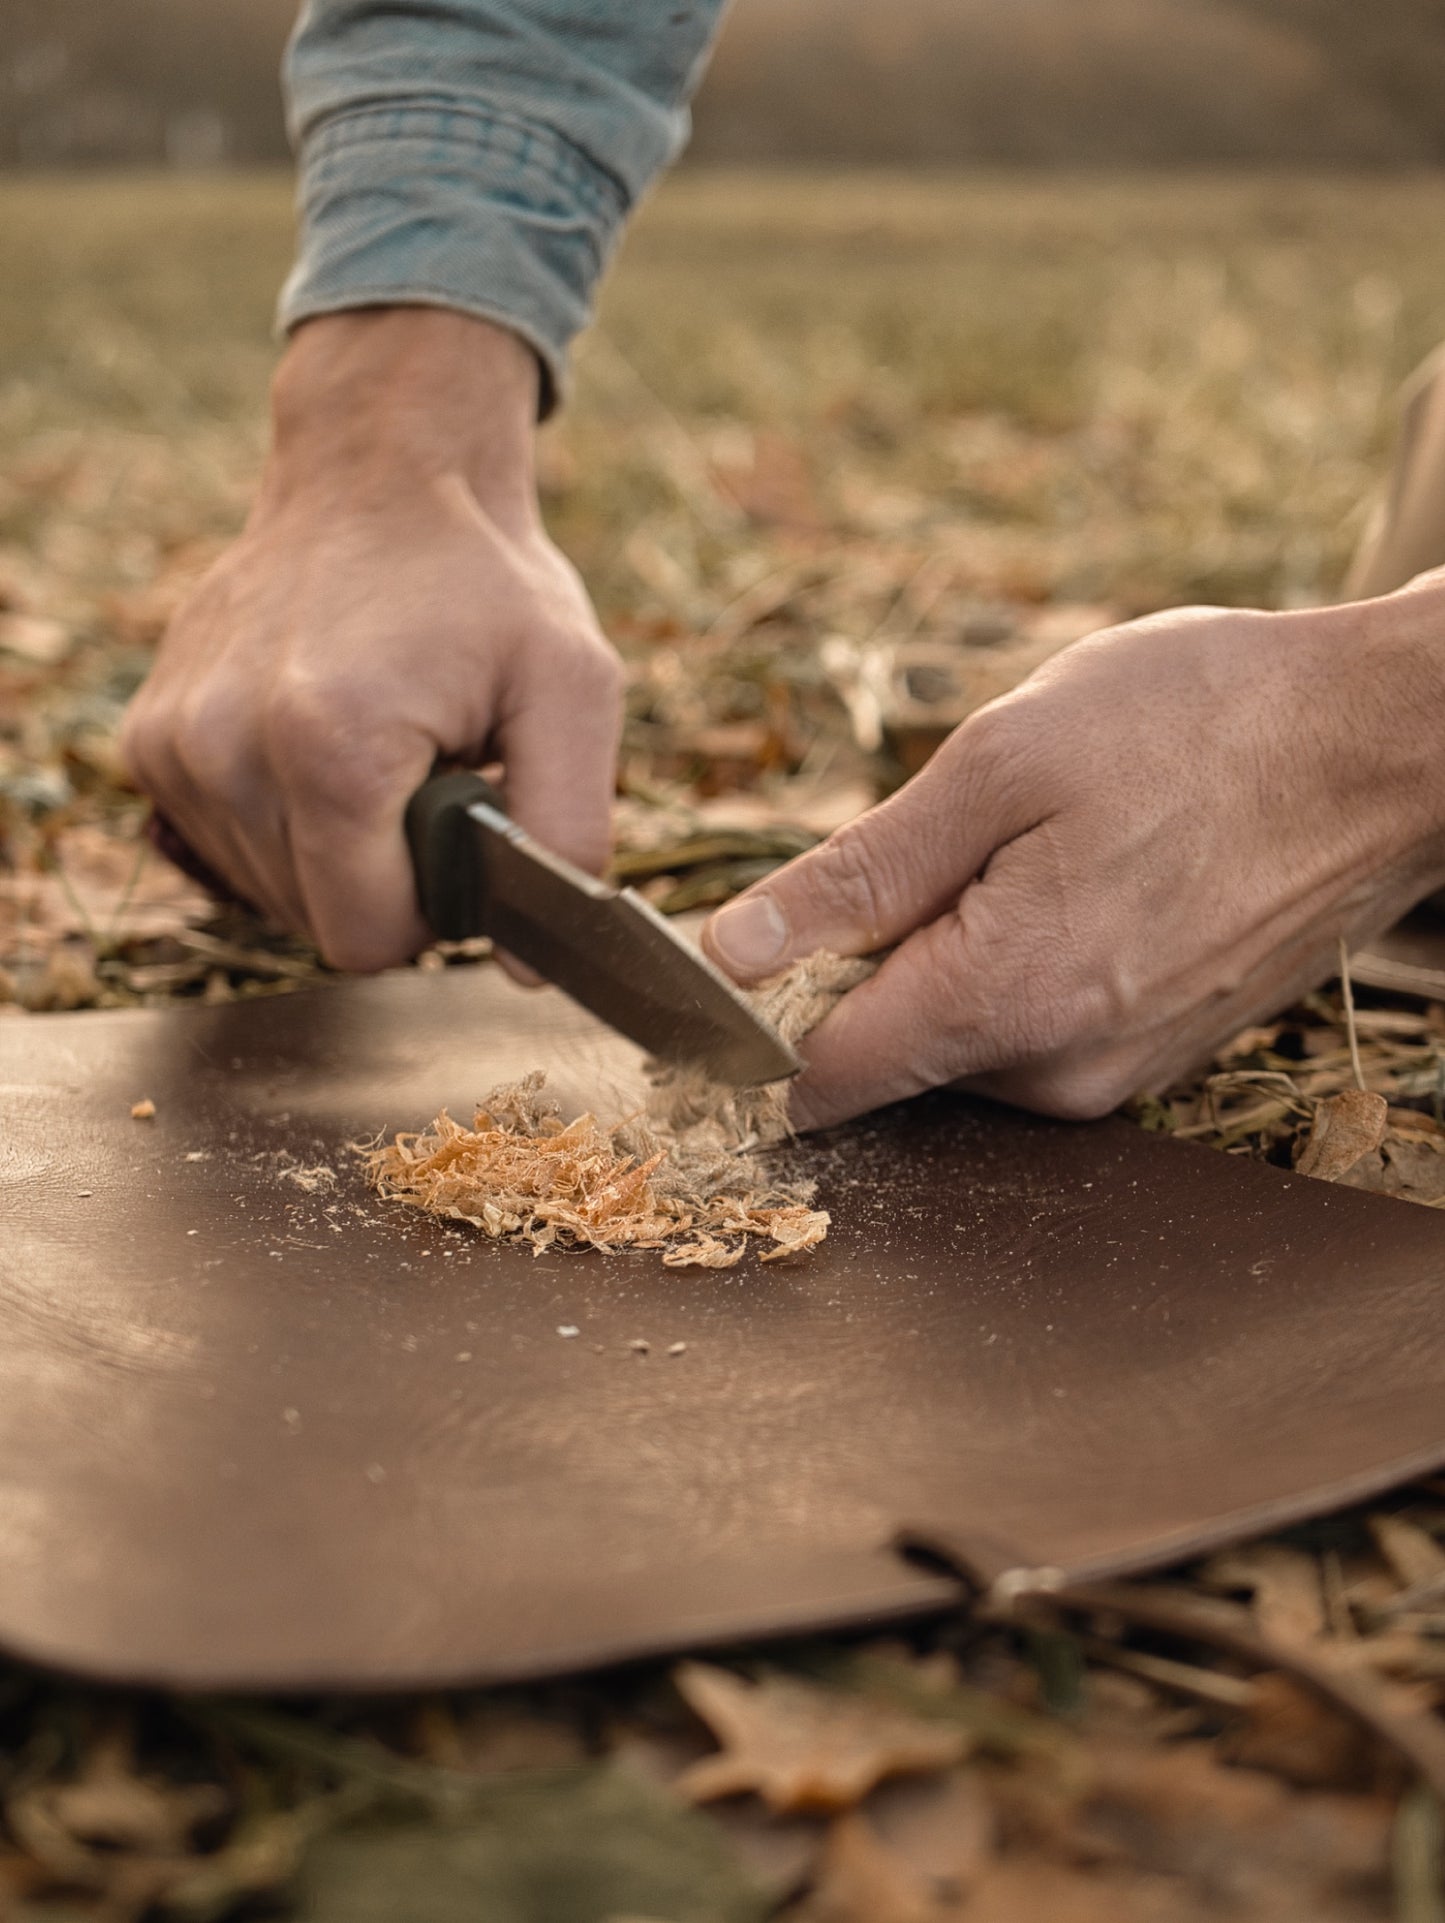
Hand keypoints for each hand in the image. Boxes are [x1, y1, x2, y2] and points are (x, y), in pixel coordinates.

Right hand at [122, 309, 622, 970]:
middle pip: (318, 923)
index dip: (431, 909)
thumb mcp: (573, 689)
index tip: (456, 824)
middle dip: (384, 877)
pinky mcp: (149, 738)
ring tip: (377, 748)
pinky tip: (320, 739)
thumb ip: (568, 830)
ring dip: (333, 848)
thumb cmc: (484, 581)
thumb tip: (528, 967)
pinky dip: (283, 817)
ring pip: (269, 892)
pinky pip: (228, 844)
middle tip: (425, 775)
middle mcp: (225, 750)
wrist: (380, 469)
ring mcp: (173, 745)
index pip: (369, 940)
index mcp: (329, 748)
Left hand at [703, 590, 1444, 1126]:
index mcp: (1002, 1001)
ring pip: (964, 1041)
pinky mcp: (1157, 1058)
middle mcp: (1059, 1074)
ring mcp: (1118, 1076)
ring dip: (959, 953)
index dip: (755, 1025)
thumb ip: (857, 875)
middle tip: (953, 844)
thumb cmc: (1200, 725)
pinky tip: (1088, 876)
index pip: (821, 1081)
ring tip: (1045, 847)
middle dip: (879, 960)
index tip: (742, 961)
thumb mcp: (1001, 763)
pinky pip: (1038, 1031)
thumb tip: (732, 952)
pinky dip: (1025, 963)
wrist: (1387, 743)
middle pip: (890, 1055)